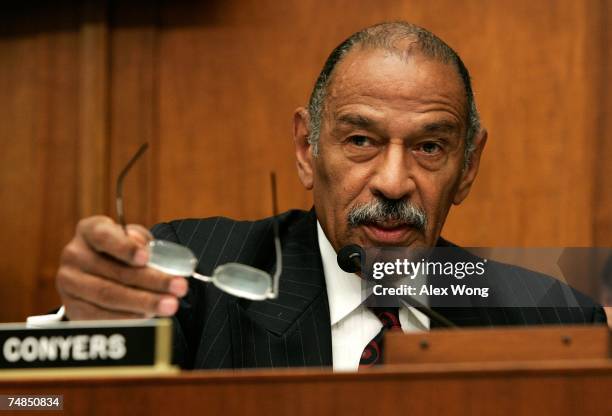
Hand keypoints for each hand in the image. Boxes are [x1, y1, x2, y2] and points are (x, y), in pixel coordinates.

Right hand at [56, 216, 187, 319]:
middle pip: (115, 272)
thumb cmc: (121, 252)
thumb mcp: (132, 239)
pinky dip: (127, 317)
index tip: (146, 257)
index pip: (104, 236)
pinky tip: (147, 316)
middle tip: (179, 287)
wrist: (96, 273)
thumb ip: (141, 242)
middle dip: (151, 281)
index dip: (125, 248)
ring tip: (170, 305)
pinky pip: (101, 316)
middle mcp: (74, 255)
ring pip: (109, 296)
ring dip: (144, 302)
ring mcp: (69, 283)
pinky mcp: (72, 307)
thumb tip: (149, 256)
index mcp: (89, 230)